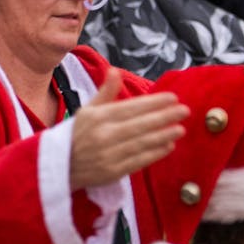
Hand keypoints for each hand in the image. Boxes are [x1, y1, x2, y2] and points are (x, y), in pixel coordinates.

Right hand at [68, 72, 188, 189]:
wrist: (59, 168)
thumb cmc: (76, 135)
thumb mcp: (87, 110)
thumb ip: (105, 92)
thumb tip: (114, 70)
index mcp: (97, 117)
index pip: (131, 107)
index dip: (153, 102)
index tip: (173, 97)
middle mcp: (103, 135)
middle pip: (139, 124)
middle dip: (164, 117)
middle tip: (184, 110)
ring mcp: (108, 155)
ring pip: (141, 143)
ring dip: (163, 135)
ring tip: (181, 128)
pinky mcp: (112, 172)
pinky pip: (138, 161)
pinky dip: (154, 153)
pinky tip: (168, 145)